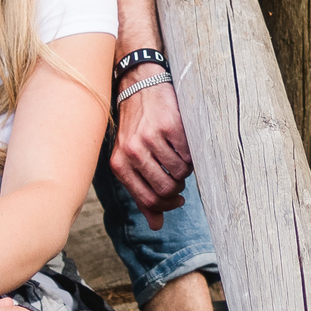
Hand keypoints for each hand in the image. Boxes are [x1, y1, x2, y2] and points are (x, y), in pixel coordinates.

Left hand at [110, 71, 192, 229]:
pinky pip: (189, 154)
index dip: (166, 205)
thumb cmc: (136, 126)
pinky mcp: (170, 125)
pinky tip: (184, 144)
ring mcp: (151, 138)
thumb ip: (141, 191)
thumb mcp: (130, 159)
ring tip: (179, 157)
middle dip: (178, 187)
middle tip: (178, 177)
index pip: (148, 200)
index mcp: (120, 163)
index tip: (177, 200)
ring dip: (185, 169)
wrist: (139, 85)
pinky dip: (191, 154)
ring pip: (180, 172)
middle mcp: (133, 151)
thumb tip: (156, 225)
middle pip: (166, 189)